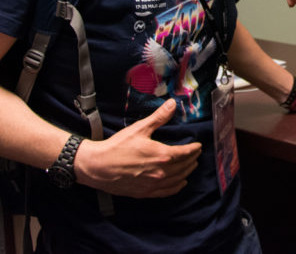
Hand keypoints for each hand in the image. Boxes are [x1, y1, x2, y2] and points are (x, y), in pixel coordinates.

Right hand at [74, 98, 201, 197]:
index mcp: (161, 155)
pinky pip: (166, 192)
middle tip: (196, 154)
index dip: (194, 149)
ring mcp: (153, 184)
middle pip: (183, 167)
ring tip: (191, 166)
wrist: (97, 167)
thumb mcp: (139, 129)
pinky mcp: (145, 192)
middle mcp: (161, 172)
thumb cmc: (117, 147)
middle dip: (192, 159)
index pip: (185, 153)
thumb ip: (159, 117)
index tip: (199, 145)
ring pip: (177, 180)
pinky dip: (176, 187)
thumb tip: (173, 104)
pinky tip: (180, 183)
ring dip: (187, 172)